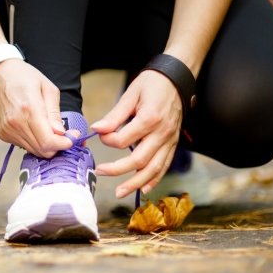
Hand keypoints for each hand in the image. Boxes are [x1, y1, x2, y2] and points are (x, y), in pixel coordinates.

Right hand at [0, 60, 74, 157]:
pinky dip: (33, 141)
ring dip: (46, 144)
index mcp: (29, 109)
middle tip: (64, 134)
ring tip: (48, 129)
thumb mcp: (47, 88)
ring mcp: (8, 130)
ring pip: (34, 150)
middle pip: (42, 150)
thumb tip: (61, 133)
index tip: (73, 137)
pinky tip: (34, 127)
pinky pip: (23, 145)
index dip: (64, 144)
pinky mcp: (3, 134)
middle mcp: (16, 123)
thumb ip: (55, 113)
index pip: (48, 141)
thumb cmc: (24, 77)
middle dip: (58, 146)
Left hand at [91, 71, 183, 198]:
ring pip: (153, 168)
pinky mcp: (173, 144)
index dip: (108, 140)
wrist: (176, 80)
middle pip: (139, 159)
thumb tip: (96, 129)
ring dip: (136, 183)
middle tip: (100, 172)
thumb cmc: (151, 85)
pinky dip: (154, 179)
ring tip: (120, 192)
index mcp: (150, 118)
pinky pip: (165, 165)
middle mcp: (162, 133)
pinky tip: (144, 189)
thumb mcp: (130, 95)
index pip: (124, 140)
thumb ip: (114, 115)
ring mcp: (169, 140)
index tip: (100, 135)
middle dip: (118, 169)